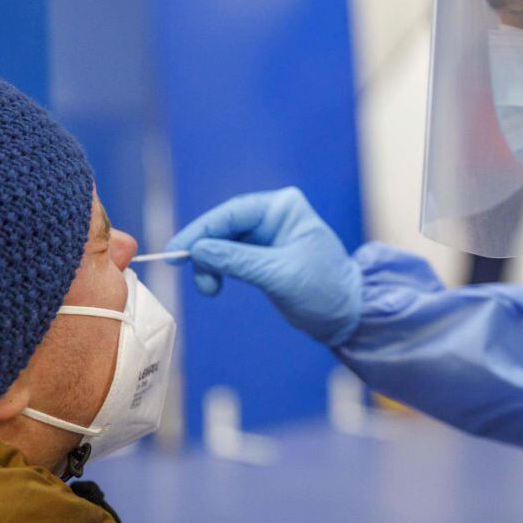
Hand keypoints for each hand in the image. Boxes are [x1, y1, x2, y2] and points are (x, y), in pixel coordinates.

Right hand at [166, 187, 360, 345]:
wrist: (345, 315)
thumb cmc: (324, 289)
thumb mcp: (279, 275)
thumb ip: (238, 260)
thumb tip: (198, 250)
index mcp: (284, 208)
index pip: (233, 213)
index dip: (202, 230)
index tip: (177, 249)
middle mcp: (274, 215)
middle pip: (224, 226)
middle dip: (204, 249)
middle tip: (184, 271)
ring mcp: (267, 235)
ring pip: (222, 242)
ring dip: (209, 264)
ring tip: (209, 289)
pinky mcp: (262, 255)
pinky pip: (229, 256)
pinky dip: (218, 270)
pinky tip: (214, 285)